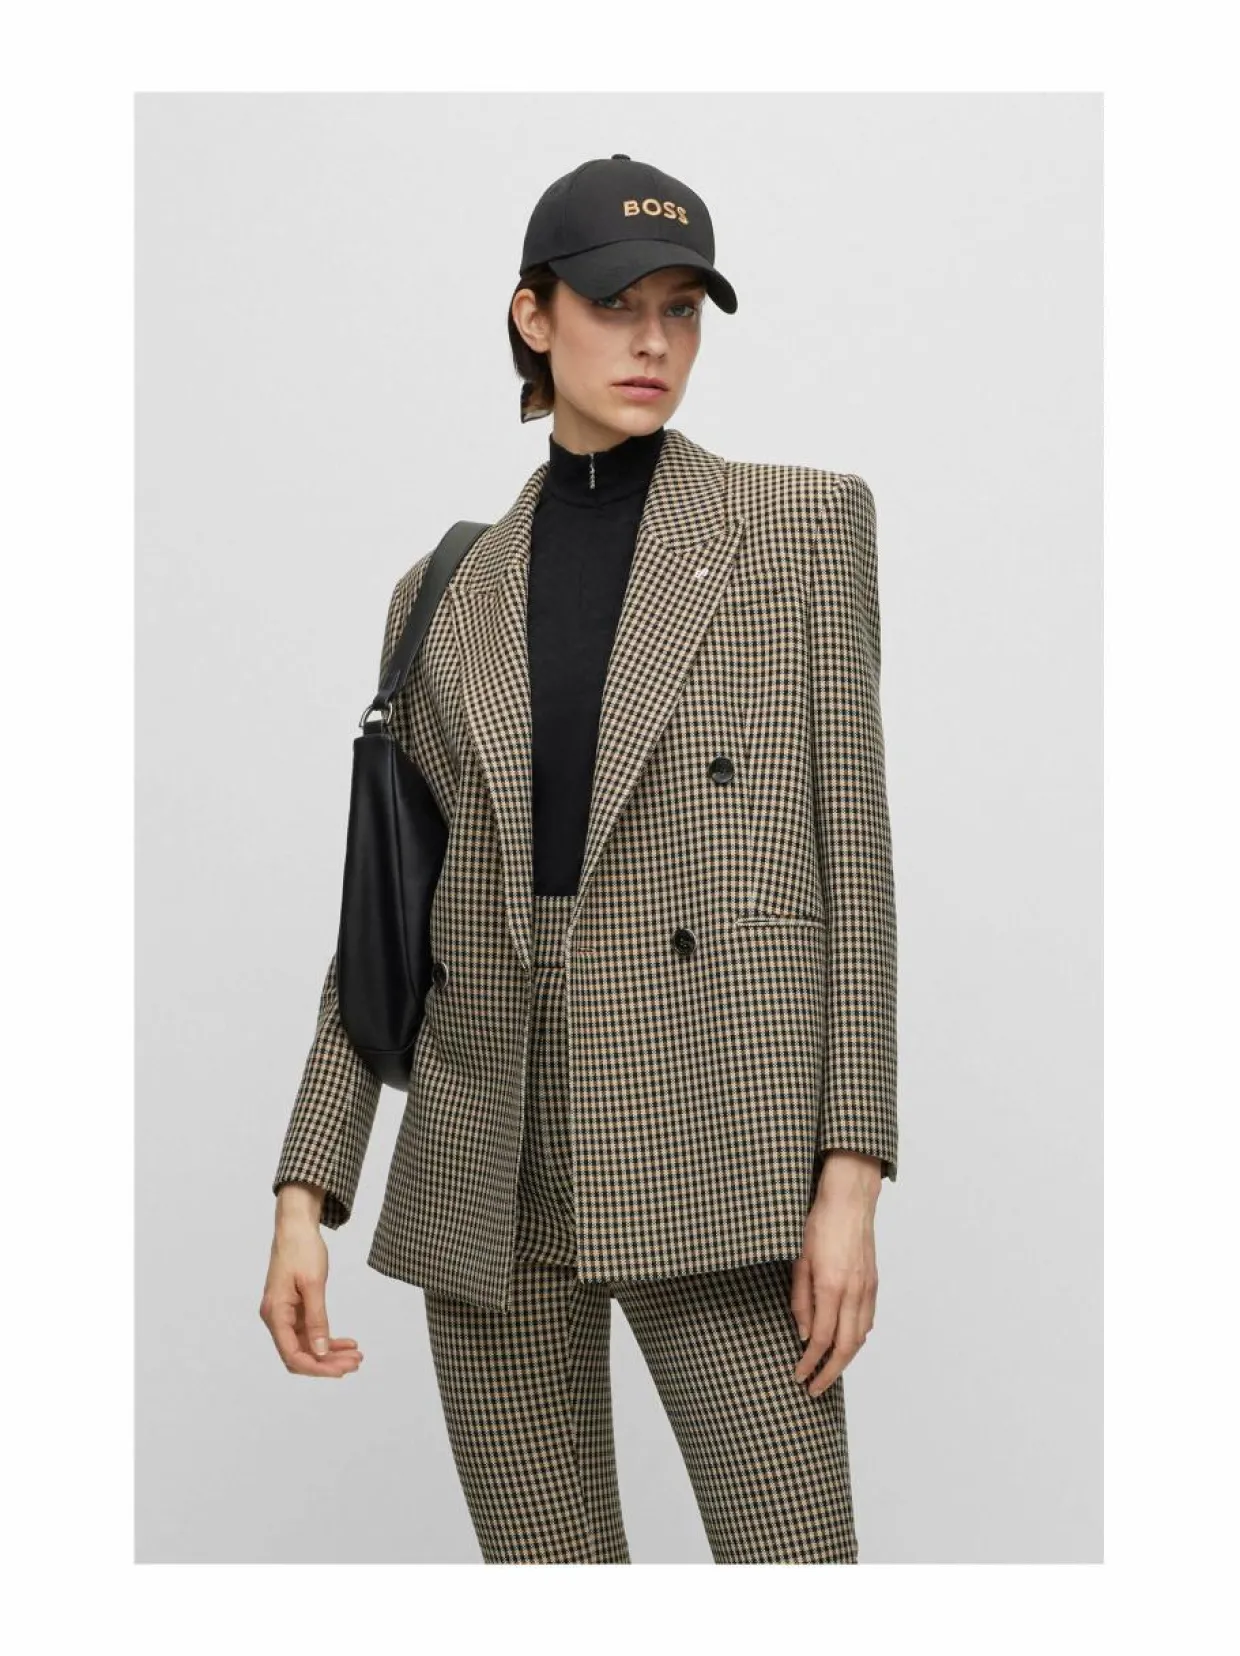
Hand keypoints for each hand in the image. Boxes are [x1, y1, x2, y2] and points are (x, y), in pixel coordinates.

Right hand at [259, 1197, 364, 1378]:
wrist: (296, 1226)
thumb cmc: (302, 1250)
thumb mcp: (313, 1284)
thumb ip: (316, 1320)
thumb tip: (320, 1352)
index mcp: (275, 1314)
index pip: (292, 1355)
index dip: (316, 1367)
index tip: (341, 1370)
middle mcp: (276, 1318)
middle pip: (299, 1353)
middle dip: (327, 1363)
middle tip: (356, 1362)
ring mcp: (284, 1314)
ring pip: (306, 1345)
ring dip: (330, 1353)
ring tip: (356, 1355)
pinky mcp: (294, 1308)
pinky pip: (309, 1332)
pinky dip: (327, 1338)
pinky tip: (347, 1342)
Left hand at [789, 1151, 880, 1396]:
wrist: (850, 1200)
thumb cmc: (819, 1224)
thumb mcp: (799, 1260)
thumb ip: (801, 1300)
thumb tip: (805, 1335)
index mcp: (832, 1287)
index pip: (822, 1339)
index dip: (809, 1363)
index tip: (798, 1376)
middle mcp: (854, 1292)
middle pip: (846, 1347)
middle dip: (830, 1373)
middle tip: (814, 1389)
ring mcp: (868, 1289)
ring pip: (860, 1337)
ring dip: (845, 1360)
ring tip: (827, 1372)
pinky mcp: (874, 1283)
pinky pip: (868, 1321)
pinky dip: (856, 1340)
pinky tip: (845, 1344)